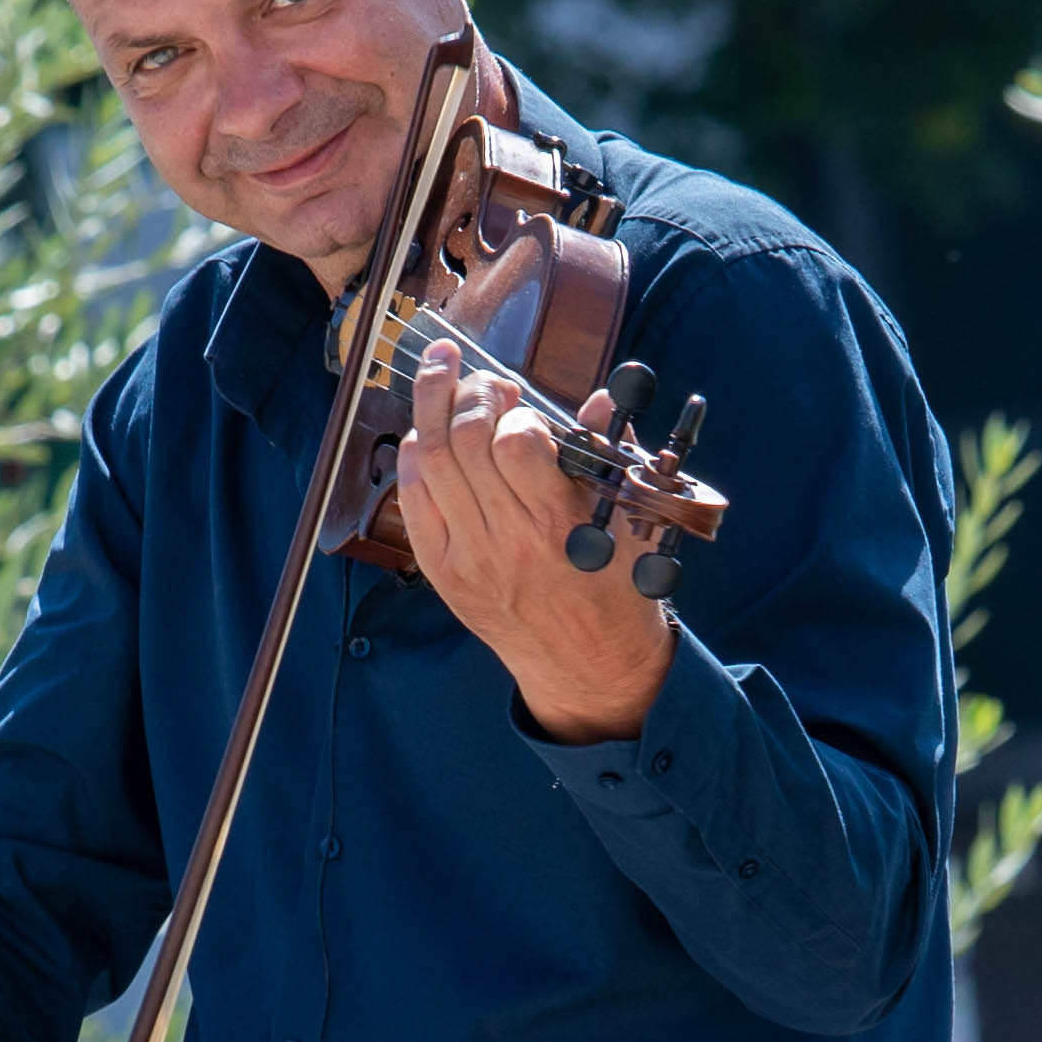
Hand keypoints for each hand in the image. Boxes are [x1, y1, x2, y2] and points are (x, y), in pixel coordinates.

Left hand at [386, 343, 676, 743]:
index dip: (515, 413)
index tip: (527, 412)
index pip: (514, 443)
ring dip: (430, 406)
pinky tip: (425, 433)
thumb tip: (598, 402)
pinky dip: (413, 459)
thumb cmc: (615, 591)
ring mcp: (468, 557)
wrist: (587, 667)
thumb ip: (607, 457)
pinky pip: (412, 502)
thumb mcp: (630, 524)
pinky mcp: (443, 572)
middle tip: (486, 380)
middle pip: (464, 442)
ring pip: (430, 463)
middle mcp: (507, 540)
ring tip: (441, 374)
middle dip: (470, 393)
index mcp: (559, 525)